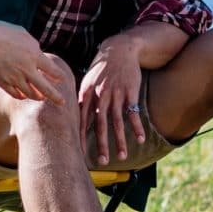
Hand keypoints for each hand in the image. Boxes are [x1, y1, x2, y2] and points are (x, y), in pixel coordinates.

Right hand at [0, 21, 68, 105]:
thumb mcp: (21, 33)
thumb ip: (32, 45)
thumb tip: (37, 52)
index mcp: (34, 55)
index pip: (52, 70)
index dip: (59, 76)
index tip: (62, 79)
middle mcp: (26, 69)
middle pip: (45, 89)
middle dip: (55, 97)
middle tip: (62, 103)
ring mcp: (14, 78)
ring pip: (30, 94)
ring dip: (38, 97)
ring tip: (41, 98)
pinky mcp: (2, 82)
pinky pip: (15, 94)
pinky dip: (22, 96)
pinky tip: (24, 96)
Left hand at [78, 41, 147, 165]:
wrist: (119, 49)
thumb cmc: (101, 69)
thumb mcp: (87, 81)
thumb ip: (82, 100)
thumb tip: (71, 118)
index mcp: (87, 94)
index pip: (81, 120)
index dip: (80, 138)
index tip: (79, 154)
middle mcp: (100, 95)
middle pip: (100, 124)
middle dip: (101, 145)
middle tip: (102, 162)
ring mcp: (116, 93)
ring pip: (117, 122)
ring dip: (120, 141)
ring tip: (121, 157)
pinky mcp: (130, 91)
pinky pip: (133, 113)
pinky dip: (137, 127)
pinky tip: (140, 139)